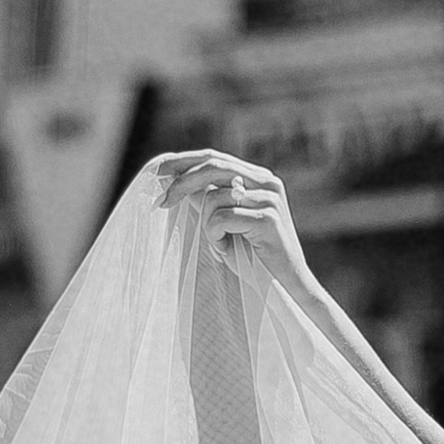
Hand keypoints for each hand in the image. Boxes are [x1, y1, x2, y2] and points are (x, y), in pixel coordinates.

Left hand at [152, 150, 309, 284]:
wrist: (287, 285)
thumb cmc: (253, 256)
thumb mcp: (225, 222)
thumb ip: (208, 199)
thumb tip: (177, 180)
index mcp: (258, 177)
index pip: (215, 158)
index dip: (183, 161)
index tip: (157, 170)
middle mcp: (266, 182)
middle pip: (212, 167)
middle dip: (181, 183)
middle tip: (162, 202)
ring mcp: (269, 198)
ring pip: (213, 197)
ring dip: (207, 226)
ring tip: (219, 244)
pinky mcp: (267, 218)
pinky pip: (221, 218)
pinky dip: (215, 237)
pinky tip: (227, 250)